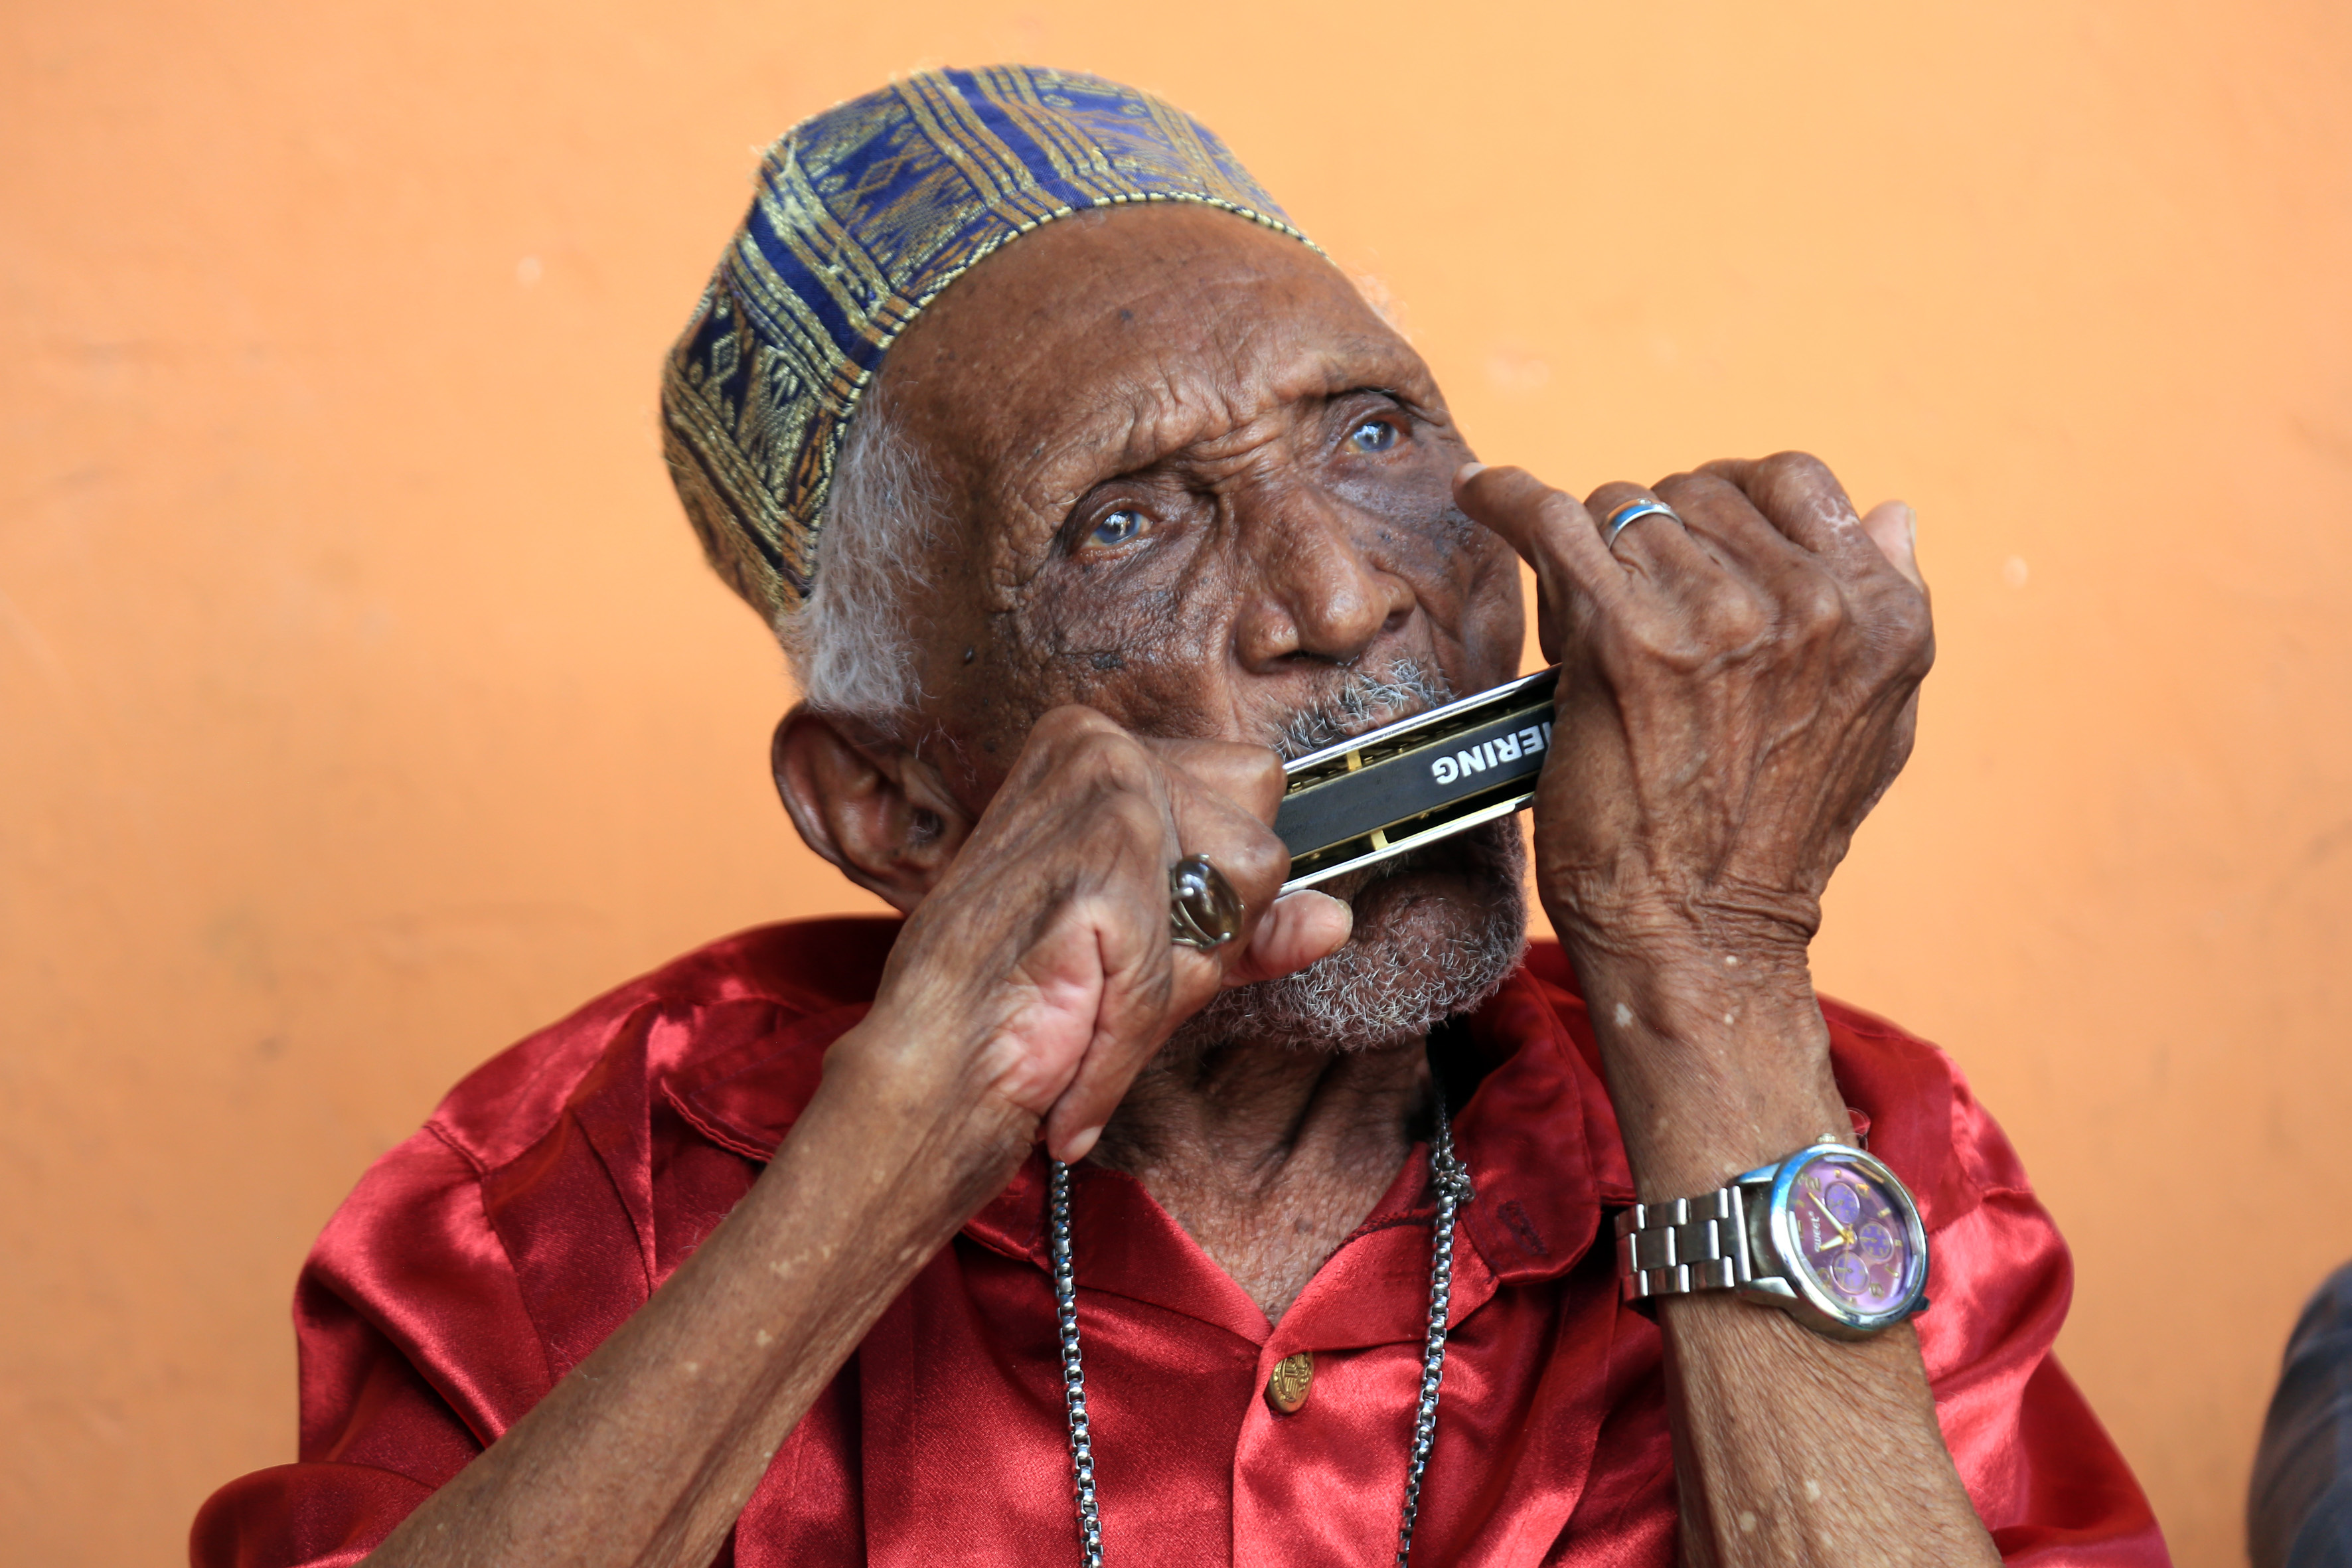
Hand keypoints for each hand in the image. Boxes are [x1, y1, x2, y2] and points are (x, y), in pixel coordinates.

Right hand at [841, 706, 1351, 1165]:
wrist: (916, 1072)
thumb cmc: (1015, 998)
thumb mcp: (1151, 945)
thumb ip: (1241, 922)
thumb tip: (1333, 918)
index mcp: (1100, 741)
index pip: (1249, 785)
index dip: (1217, 882)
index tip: (1154, 925)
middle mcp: (1100, 747)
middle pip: (1260, 838)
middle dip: (1205, 924)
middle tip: (1109, 962)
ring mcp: (1102, 800)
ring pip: (1241, 896)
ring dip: (1174, 977)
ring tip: (1088, 989)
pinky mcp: (1101, 874)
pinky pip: (1181, 978)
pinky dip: (1130, 1041)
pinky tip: (1074, 1049)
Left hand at [1454, 453, 1930, 970]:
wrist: (1701, 935)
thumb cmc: (1770, 843)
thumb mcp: (1877, 726)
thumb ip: (1890, 609)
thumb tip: (1894, 511)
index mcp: (1878, 615)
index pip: (1794, 484)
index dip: (1730, 502)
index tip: (1690, 531)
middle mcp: (1807, 604)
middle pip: (1697, 495)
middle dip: (1654, 537)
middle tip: (1626, 599)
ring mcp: (1714, 616)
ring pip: (1623, 512)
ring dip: (1592, 550)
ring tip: (1577, 608)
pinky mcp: (1622, 639)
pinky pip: (1551, 520)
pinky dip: (1505, 499)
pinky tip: (1478, 495)